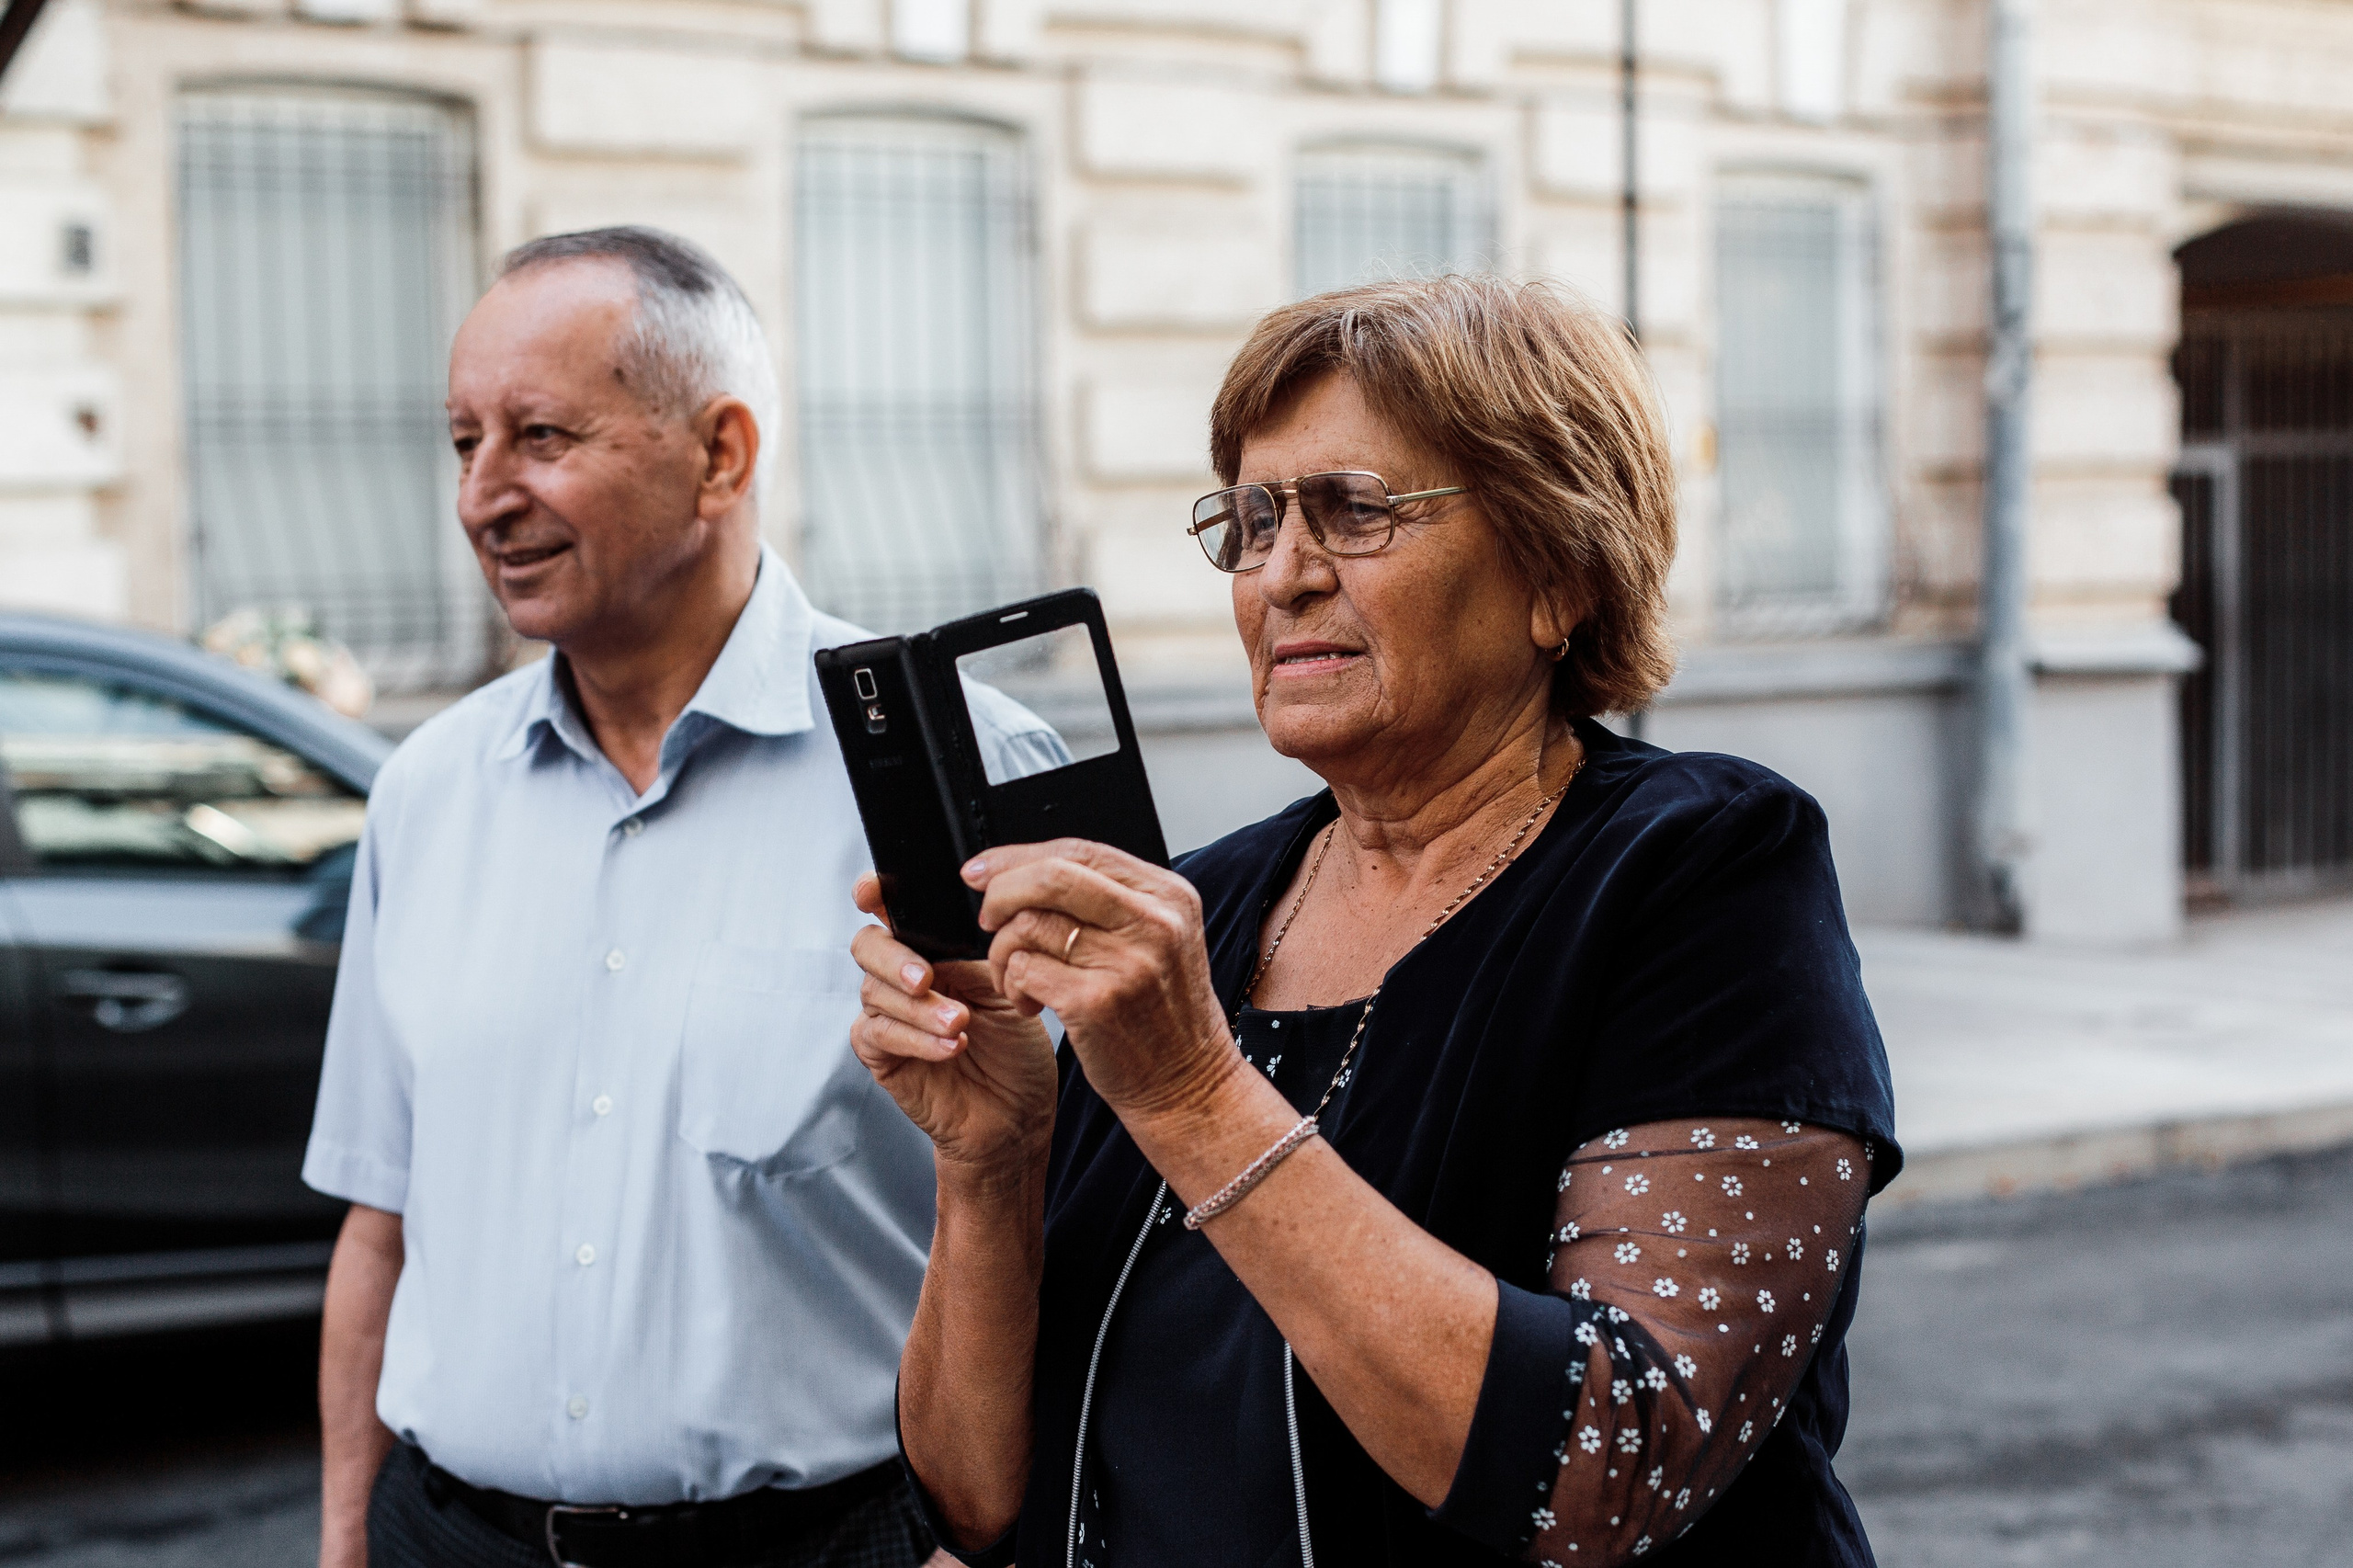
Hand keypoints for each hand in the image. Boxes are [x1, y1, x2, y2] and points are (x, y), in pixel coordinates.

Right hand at [849, 875, 1056, 1176]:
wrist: (1017, 1116)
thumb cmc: (1016, 1050)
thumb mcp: (1007, 989)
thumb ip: (976, 954)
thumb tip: (956, 924)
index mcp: (933, 951)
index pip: (894, 913)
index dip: (875, 896)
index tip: (872, 891)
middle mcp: (903, 978)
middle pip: (869, 946)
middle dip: (895, 957)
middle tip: (928, 977)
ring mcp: (889, 1017)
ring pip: (874, 993)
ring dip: (919, 1008)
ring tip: (961, 1023)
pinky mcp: (882, 1057)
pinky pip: (878, 1036)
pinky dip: (915, 1039)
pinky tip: (950, 1047)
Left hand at [963, 840, 1243, 1123]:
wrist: (1189, 1085)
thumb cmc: (1164, 1015)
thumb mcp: (1160, 941)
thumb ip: (1109, 900)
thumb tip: (1025, 870)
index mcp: (1170, 896)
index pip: (1080, 851)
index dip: (1019, 856)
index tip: (983, 870)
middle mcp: (1154, 922)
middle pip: (1050, 877)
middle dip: (1001, 891)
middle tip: (986, 918)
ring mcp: (1127, 962)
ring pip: (1029, 925)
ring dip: (1003, 952)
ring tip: (1017, 979)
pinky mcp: (1097, 1002)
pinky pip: (1024, 969)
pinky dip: (1012, 984)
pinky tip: (1030, 1003)